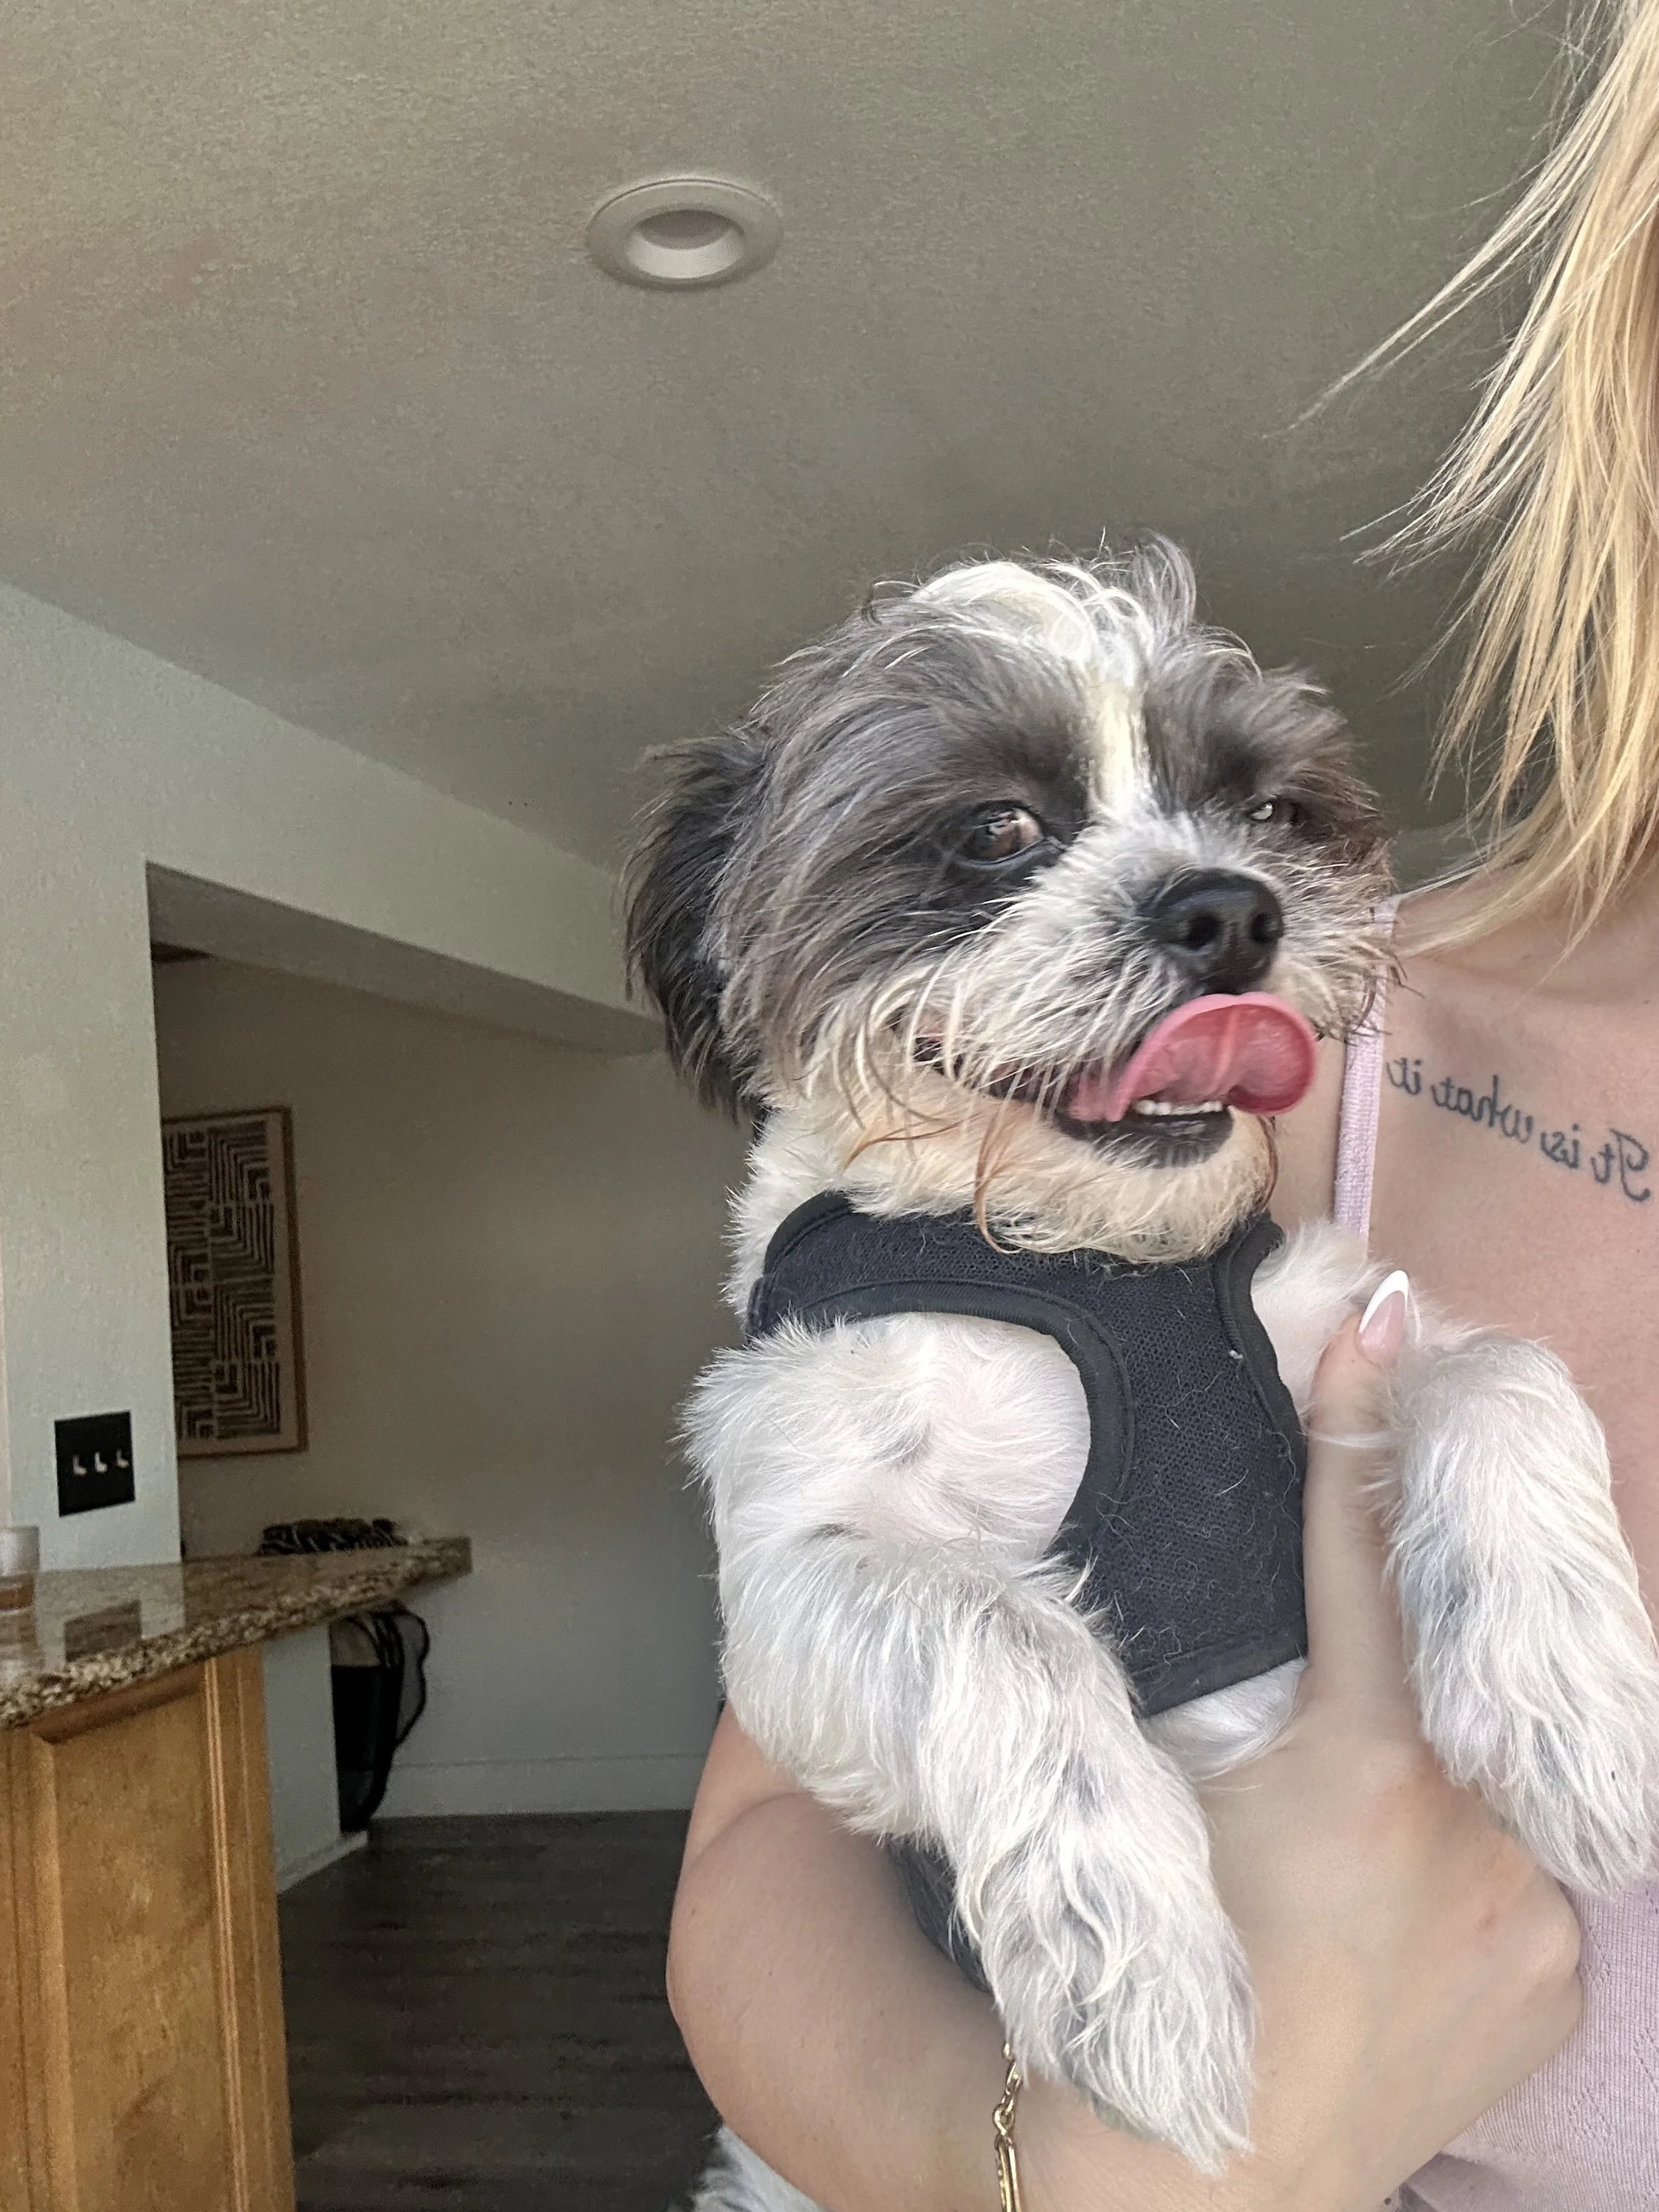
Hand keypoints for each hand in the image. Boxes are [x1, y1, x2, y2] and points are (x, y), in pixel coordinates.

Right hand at [1015, 1300, 1582, 2211]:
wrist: (1203, 2190)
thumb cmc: (1141, 1974)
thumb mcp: (1154, 1788)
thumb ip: (1208, 1662)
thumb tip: (1205, 1538)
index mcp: (1368, 1774)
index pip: (1368, 1556)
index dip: (1356, 1434)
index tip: (1369, 1323)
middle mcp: (1483, 1836)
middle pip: (1461, 1643)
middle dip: (1427, 1564)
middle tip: (1400, 1494)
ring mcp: (1539, 1922)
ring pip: (1506, 1753)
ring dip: (1453, 1713)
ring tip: (1365, 1757)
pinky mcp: (1556, 1987)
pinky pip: (1530, 1859)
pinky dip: (1477, 1830)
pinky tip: (1406, 1866)